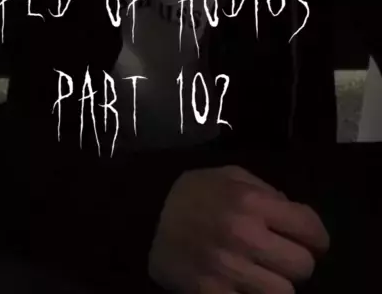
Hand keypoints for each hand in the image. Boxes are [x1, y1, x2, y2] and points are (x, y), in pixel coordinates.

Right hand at [149, 166, 329, 293]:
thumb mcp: (230, 175)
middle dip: (297, 260)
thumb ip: (267, 191)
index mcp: (250, 202)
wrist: (144, 216)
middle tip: (280, 254)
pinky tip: (242, 282)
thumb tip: (293, 217)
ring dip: (276, 283)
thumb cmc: (193, 192)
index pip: (311, 229)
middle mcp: (244, 236)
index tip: (308, 239)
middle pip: (302, 266)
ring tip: (260, 271)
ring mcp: (227, 269)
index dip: (315, 236)